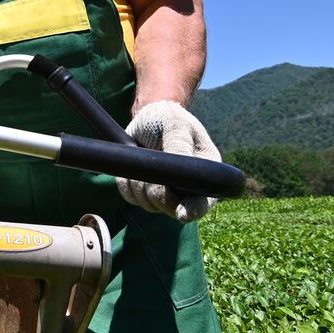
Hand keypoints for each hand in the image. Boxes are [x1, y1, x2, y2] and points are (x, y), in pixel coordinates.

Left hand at [116, 101, 221, 222]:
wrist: (148, 119)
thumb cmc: (168, 119)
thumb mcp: (176, 126)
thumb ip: (180, 147)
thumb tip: (183, 172)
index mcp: (206, 174)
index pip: (204, 202)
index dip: (194, 210)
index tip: (182, 213)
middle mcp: (190, 190)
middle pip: (170, 207)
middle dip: (155, 188)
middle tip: (150, 160)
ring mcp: (168, 195)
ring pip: (147, 204)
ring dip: (138, 183)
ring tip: (142, 155)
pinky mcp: (146, 195)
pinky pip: (131, 198)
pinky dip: (127, 182)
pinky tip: (134, 165)